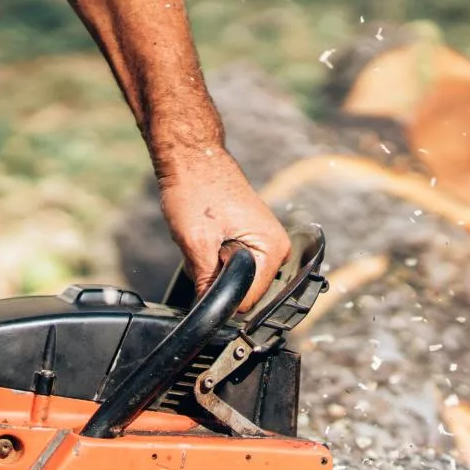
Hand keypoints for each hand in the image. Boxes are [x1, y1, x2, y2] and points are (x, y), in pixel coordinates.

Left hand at [157, 155, 289, 310]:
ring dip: (213, 267)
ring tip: (206, 237)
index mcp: (273, 249)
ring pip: (234, 278)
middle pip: (243, 291)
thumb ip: (206, 282)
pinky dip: (213, 256)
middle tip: (204, 247)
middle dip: (217, 279)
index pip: (248, 300)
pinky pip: (231, 264)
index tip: (205, 273)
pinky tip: (207, 235)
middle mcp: (276, 249)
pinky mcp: (251, 240)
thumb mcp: (196, 243)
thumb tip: (206, 311)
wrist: (192, 158)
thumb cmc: (196, 189)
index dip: (221, 296)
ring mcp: (265, 244)